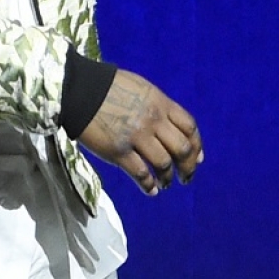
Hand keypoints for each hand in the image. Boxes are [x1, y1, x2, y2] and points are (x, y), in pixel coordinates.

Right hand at [76, 69, 201, 194]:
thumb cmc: (111, 87)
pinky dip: (148, 185)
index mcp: (162, 105)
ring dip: (168, 177)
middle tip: (186, 177)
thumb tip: (174, 125)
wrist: (80, 90)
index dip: (197, 146)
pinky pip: (140, 173)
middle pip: (182, 149)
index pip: (190, 128)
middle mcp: (154, 121)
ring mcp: (137, 137)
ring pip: (163, 163)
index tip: (198, 159)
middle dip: (188, 167)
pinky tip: (151, 190)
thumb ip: (160, 107)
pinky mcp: (118, 151)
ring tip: (166, 184)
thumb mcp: (144, 90)